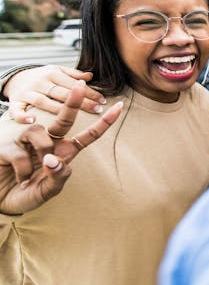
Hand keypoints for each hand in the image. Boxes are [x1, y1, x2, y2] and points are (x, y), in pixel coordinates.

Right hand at [0, 81, 122, 213]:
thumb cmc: (28, 193)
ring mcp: (27, 142)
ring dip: (40, 154)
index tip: (119, 106)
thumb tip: (52, 159)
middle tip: (79, 85)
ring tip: (30, 176)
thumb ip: (58, 177)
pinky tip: (19, 178)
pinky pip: (20, 152)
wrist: (1, 200)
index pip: (88, 136)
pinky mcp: (8, 146)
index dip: (104, 123)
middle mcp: (49, 143)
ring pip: (41, 135)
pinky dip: (22, 170)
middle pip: (64, 119)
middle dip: (72, 102)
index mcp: (65, 152)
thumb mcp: (49, 190)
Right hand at [5, 65, 105, 123]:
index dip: (89, 92)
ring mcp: (27, 92)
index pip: (73, 83)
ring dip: (59, 109)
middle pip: (61, 93)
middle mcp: (39, 82)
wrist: (15, 78)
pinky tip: (33, 120)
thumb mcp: (57, 71)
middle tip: (97, 108)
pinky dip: (22, 116)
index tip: (103, 100)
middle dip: (81, 102)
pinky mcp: (15, 102)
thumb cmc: (43, 77)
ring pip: (43, 101)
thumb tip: (90, 76)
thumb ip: (73, 74)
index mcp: (52, 73)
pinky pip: (16, 110)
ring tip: (76, 118)